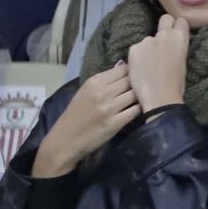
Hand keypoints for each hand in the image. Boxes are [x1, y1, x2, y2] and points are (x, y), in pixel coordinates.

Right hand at [32, 63, 141, 177]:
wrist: (63, 142)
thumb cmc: (75, 116)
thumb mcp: (85, 92)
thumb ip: (105, 81)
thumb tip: (125, 66)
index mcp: (94, 82)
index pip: (124, 69)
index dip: (133, 71)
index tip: (138, 75)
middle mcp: (102, 92)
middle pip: (131, 80)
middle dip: (139, 83)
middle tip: (144, 88)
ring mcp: (109, 108)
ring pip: (136, 94)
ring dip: (141, 96)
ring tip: (143, 98)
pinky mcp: (114, 123)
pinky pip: (136, 110)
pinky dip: (140, 109)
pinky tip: (139, 110)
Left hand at [127, 14, 189, 111]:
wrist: (160, 97)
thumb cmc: (176, 83)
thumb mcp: (182, 60)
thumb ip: (177, 47)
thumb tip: (172, 44)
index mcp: (180, 37)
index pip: (180, 21)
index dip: (177, 28)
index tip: (175, 36)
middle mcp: (164, 34)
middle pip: (165, 19)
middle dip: (164, 26)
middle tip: (161, 42)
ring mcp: (147, 40)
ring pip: (148, 38)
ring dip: (148, 47)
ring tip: (148, 64)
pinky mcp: (133, 49)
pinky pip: (136, 49)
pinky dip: (137, 57)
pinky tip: (139, 68)